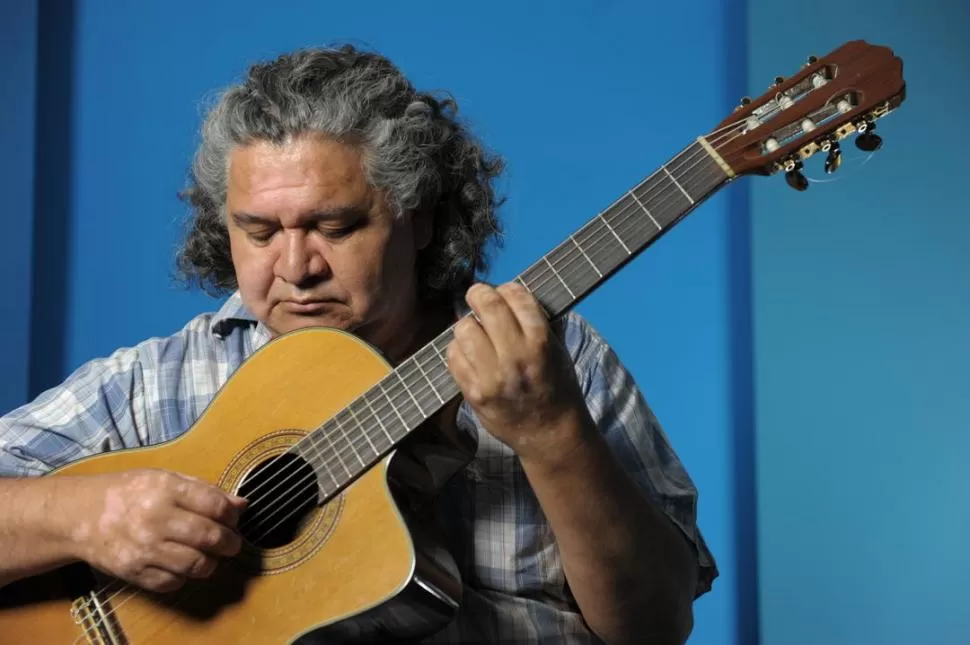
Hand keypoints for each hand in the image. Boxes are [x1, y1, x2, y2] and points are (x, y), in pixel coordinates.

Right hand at [67, 469, 245, 591]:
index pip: (216, 506)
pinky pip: (173, 582)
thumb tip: (242, 504)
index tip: (233, 519)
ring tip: (210, 556)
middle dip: (230, 543)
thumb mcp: (166, 478)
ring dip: (211, 563)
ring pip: (196, 565)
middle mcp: (156, 519)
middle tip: (231, 543)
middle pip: (210, 537)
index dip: (232, 515)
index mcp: (166, 490)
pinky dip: (184, 577)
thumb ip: (205, 490)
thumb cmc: (128, 492)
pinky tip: (182, 565)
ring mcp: (144, 548)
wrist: (81, 515)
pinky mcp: (134, 572)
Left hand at [447, 282, 592, 463]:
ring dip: (468, 325)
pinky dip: (459, 350)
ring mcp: (491, 377)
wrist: (550, 433)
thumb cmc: (556, 387)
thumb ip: (535, 324)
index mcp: (540, 343)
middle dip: (479, 294)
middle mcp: (515, 357)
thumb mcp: (558, 350)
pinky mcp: (473, 394)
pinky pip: (453, 357)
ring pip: (464, 329)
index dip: (507, 289)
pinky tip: (470, 354)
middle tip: (478, 296)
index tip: (504, 291)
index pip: (517, 297)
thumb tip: (508, 296)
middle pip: (486, 306)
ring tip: (476, 332)